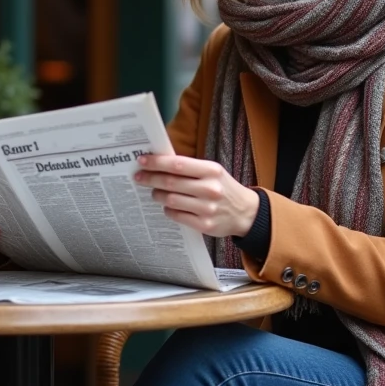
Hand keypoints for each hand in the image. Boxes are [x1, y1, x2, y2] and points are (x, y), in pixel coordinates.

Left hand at [135, 155, 259, 237]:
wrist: (246, 212)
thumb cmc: (223, 188)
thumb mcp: (212, 172)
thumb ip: (190, 168)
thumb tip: (159, 163)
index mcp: (211, 171)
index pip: (177, 164)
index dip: (157, 162)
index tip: (142, 160)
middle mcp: (210, 189)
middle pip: (171, 182)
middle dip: (150, 179)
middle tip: (138, 177)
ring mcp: (207, 208)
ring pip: (171, 200)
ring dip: (157, 195)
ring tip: (154, 193)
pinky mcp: (205, 225)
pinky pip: (177, 216)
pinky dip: (168, 210)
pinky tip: (167, 206)